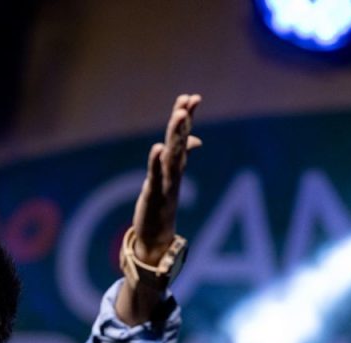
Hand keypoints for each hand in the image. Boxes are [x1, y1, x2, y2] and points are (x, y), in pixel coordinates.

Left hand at [132, 94, 201, 263]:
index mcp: (174, 165)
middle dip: (183, 121)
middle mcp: (173, 171)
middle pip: (179, 141)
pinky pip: (156, 177)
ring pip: (172, 155)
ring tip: (179, 115)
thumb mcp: (170, 177)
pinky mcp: (154, 195)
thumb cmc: (161, 205)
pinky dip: (156, 163)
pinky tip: (158, 148)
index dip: (187, 117)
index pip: (182, 136)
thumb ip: (181, 156)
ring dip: (176, 135)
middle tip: (188, 100)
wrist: (156, 238)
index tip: (192, 97)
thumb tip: (196, 140)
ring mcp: (166, 183)